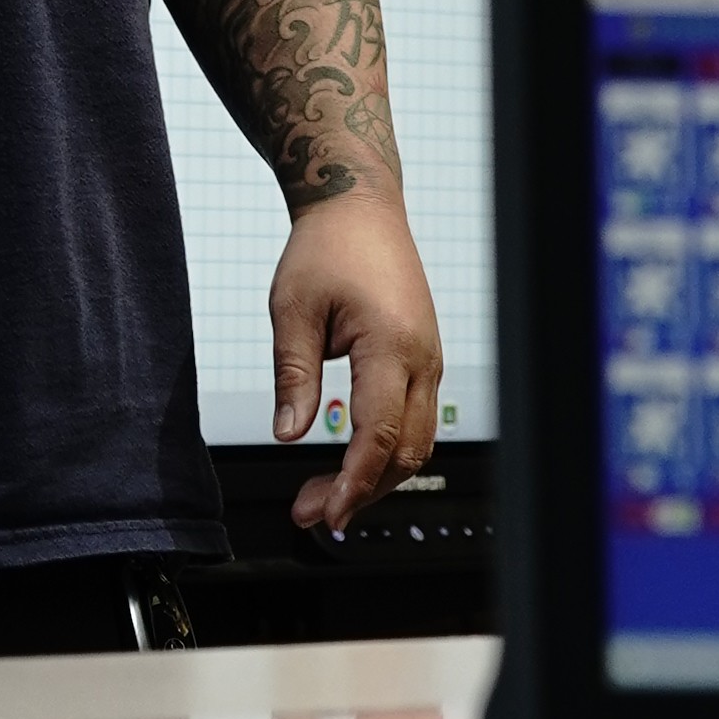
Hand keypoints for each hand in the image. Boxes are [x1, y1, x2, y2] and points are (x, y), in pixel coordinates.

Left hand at [265, 190, 442, 533]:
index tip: (324, 512)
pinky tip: (350, 463)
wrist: (359, 206)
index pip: (379, 434)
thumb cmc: (328, 247)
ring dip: (376, 476)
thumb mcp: (293, 309)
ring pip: (417, 441)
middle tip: (310, 511)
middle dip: (361, 492)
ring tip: (323, 494)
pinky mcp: (423, 358)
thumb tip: (288, 433)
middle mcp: (423, 357)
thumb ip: (294, 376)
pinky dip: (387, 450)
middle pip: (406, 451)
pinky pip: (415, 419)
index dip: (352, 483)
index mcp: (392, 344)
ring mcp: (430, 359)